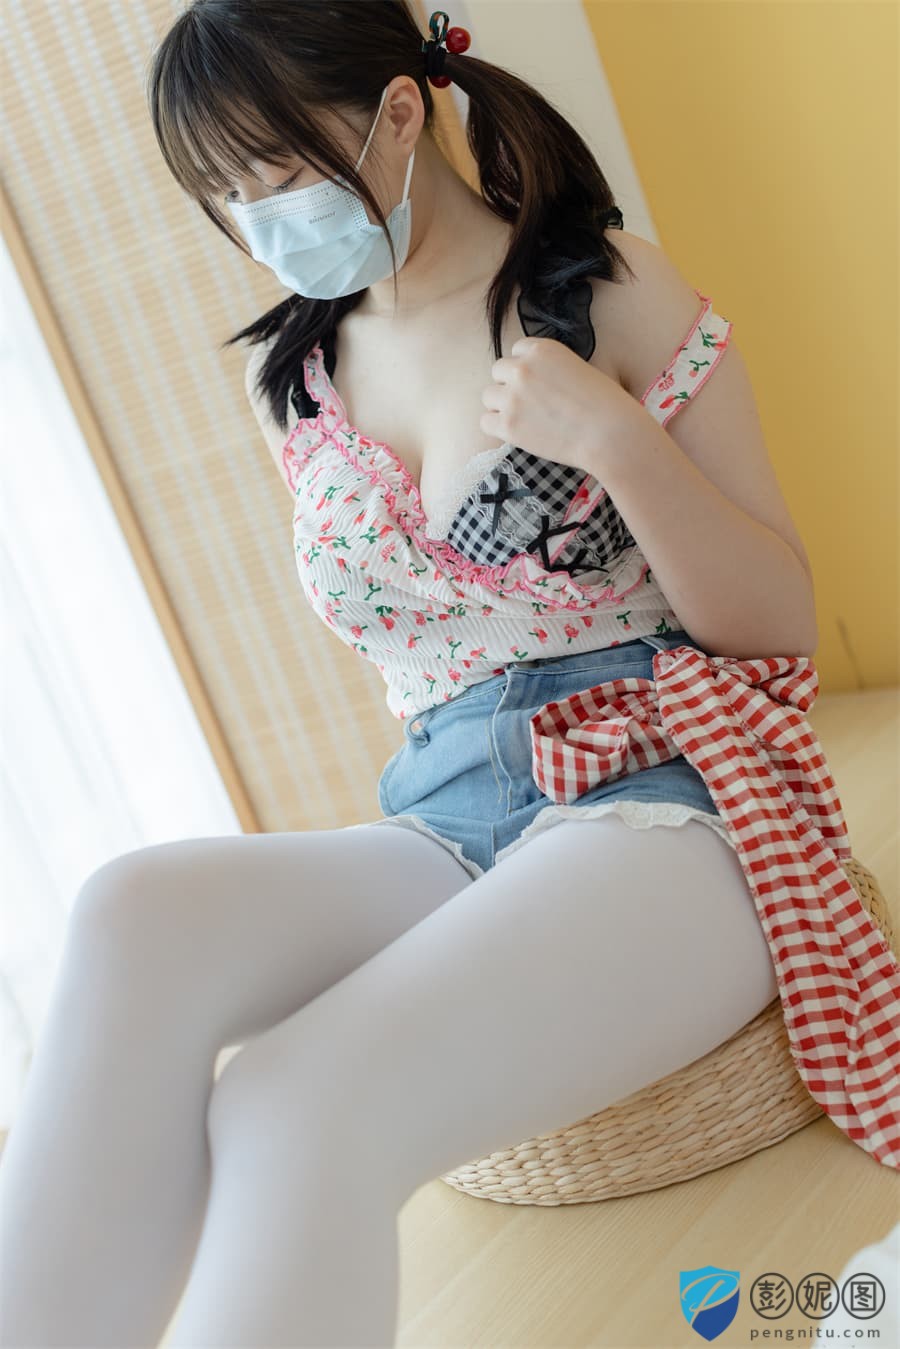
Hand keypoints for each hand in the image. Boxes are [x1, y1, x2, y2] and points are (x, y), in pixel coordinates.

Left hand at [479, 335, 639, 473]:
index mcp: (541, 349)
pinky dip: (498, 428)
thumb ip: (550, 369)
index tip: (538, 384)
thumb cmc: (604, 404)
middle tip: (531, 404)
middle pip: (498, 371)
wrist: (609, 434)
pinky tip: (518, 432)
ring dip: (502, 406)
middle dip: (511, 385)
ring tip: (525, 419)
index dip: (526, 369)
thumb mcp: (577, 369)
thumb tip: (534, 382)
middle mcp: (522, 368)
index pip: (517, 351)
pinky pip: (485, 421)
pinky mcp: (508, 425)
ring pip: (489, 396)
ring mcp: (512, 397)